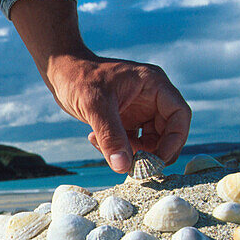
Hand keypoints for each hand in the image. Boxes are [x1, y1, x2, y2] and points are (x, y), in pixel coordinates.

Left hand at [45, 54, 190, 171]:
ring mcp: (139, 109)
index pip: (179, 115)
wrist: (60, 72)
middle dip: (152, 151)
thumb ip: (111, 136)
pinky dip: (117, 147)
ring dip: (131, 151)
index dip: (175, 139)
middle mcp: (151, 97)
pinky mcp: (126, 119)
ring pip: (150, 141)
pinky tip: (94, 139)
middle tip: (132, 164)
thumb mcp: (95, 106)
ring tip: (102, 143)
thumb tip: (124, 167)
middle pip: (168, 132)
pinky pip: (132, 142)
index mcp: (154, 84)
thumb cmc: (79, 78)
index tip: (158, 160)